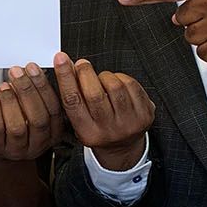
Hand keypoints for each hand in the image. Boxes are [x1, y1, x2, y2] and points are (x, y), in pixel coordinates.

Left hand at [0, 63, 64, 160]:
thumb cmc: (14, 119)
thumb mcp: (30, 107)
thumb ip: (37, 92)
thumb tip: (36, 69)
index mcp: (53, 133)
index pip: (55, 111)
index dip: (45, 88)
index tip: (35, 68)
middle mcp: (37, 145)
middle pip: (38, 120)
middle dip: (27, 91)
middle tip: (18, 72)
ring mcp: (16, 150)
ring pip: (17, 127)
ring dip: (10, 101)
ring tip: (4, 85)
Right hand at [52, 53, 154, 169]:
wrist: (123, 146)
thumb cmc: (98, 128)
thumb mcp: (80, 118)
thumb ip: (73, 95)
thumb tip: (68, 65)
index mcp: (88, 133)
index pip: (72, 101)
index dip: (65, 77)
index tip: (61, 59)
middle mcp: (109, 130)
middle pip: (94, 94)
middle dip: (85, 72)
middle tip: (82, 64)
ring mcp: (129, 123)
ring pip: (114, 86)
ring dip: (104, 75)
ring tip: (101, 79)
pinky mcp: (145, 114)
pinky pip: (131, 85)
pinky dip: (120, 77)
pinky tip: (117, 83)